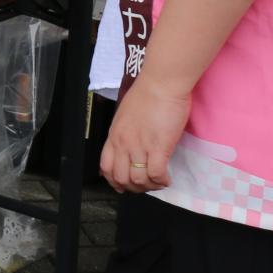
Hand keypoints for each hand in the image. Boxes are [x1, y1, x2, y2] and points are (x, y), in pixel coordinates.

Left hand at [101, 79, 192, 194]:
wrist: (161, 83)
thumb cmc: (147, 94)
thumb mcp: (126, 115)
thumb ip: (126, 131)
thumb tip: (132, 144)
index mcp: (114, 135)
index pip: (105, 167)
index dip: (114, 181)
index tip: (123, 185)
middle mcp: (123, 143)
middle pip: (120, 178)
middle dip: (133, 188)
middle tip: (146, 185)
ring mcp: (139, 146)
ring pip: (138, 180)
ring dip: (150, 186)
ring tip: (159, 181)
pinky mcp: (158, 147)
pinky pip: (156, 174)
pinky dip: (161, 181)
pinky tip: (167, 178)